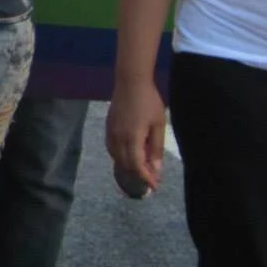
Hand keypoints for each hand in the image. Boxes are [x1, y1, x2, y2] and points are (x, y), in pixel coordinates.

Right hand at [106, 77, 167, 194]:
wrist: (130, 81)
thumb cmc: (149, 101)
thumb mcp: (158, 124)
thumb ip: (156, 148)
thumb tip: (156, 168)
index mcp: (132, 138)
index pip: (137, 166)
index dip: (146, 178)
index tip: (155, 186)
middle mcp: (118, 138)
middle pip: (125, 165)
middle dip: (137, 175)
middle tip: (150, 179)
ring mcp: (111, 133)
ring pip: (116, 158)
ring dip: (128, 166)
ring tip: (141, 169)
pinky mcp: (108, 127)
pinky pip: (112, 149)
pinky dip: (120, 157)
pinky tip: (129, 155)